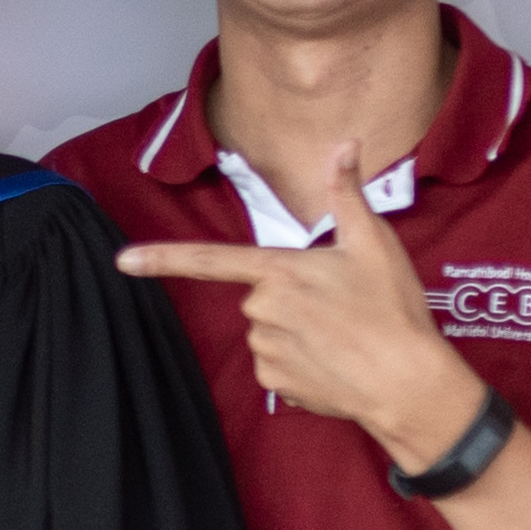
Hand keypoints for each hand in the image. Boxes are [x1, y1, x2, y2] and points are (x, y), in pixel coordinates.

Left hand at [116, 146, 491, 465]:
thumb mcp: (374, 242)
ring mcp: (266, 349)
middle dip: (292, 297)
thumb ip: (347, 192)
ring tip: (343, 335)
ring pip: (269, 329)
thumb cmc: (393, 310)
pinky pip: (277, 363)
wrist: (407, 384)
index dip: (161, 259)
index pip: (208, 260)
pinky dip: (301, 361)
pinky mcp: (276, 383)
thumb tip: (345, 144)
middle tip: (341, 306)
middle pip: (261, 295)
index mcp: (279, 271)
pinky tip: (335, 362)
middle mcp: (263, 310)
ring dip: (297, 330)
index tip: (123, 261)